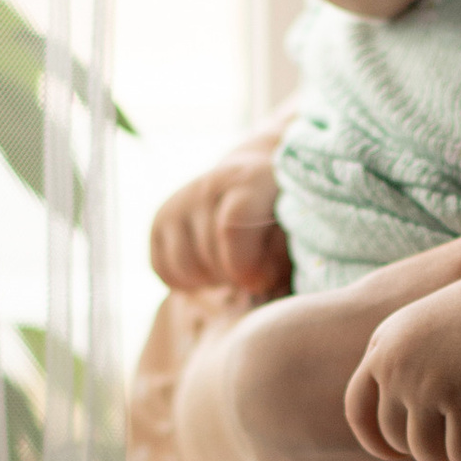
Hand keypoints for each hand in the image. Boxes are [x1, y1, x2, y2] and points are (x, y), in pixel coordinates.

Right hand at [150, 149, 289, 299]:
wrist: (254, 184)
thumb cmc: (286, 217)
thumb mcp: (299, 229)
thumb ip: (286, 251)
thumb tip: (260, 278)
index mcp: (250, 179)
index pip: (232, 226)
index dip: (245, 266)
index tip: (261, 281)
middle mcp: (209, 184)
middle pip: (209, 253)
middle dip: (234, 277)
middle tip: (254, 274)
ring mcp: (180, 201)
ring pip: (185, 267)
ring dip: (211, 280)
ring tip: (234, 269)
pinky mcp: (161, 220)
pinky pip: (165, 271)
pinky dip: (188, 282)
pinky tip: (213, 268)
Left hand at [347, 270, 460, 460]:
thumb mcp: (431, 334)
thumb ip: (405, 372)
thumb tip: (390, 437)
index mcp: (385, 346)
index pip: (358, 410)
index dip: (378, 440)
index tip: (398, 453)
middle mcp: (398, 365)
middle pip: (397, 439)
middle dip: (433, 446)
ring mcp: (428, 383)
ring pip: (428, 454)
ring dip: (460, 452)